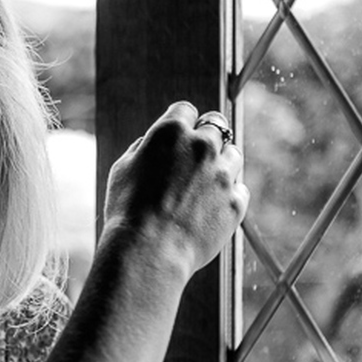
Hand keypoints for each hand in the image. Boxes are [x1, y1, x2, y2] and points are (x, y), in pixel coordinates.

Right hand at [100, 102, 247, 280]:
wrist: (148, 251)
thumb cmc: (127, 211)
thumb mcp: (122, 169)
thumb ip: (144, 148)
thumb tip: (154, 144)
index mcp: (171, 132)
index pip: (185, 110)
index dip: (181, 121)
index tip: (179, 135)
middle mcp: (202, 145)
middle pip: (216, 125)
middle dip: (206, 136)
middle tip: (196, 155)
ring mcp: (223, 173)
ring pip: (233, 155)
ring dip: (221, 163)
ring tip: (203, 185)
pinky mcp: (236, 201)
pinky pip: (239, 190)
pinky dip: (227, 195)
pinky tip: (209, 209)